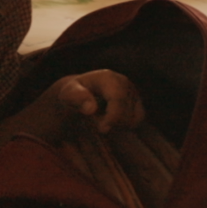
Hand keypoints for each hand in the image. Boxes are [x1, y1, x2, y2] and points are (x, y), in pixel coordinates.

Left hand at [20, 70, 145, 139]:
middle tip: (96, 122)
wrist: (81, 91)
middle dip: (112, 122)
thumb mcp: (68, 95)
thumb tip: (91, 109)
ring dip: (119, 125)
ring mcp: (132, 91)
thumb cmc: (73, 94)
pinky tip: (113, 121)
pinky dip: (126, 124)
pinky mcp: (137, 100)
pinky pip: (138, 119)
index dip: (113, 116)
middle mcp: (124, 82)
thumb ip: (78, 99)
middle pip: (127, 112)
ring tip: (104, 119)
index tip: (102, 129)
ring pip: (133, 118)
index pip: (118, 98)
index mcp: (108, 78)